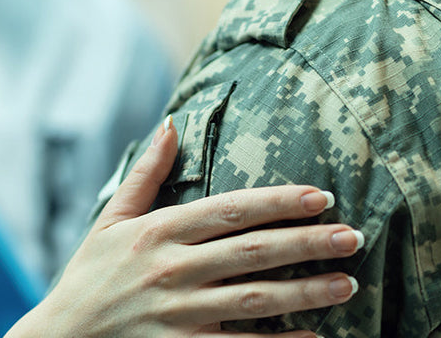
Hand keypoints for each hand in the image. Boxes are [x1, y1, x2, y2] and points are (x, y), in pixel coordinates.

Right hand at [6, 117, 362, 337]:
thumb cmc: (88, 277)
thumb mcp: (110, 220)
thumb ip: (146, 175)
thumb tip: (170, 125)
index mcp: (157, 232)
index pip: (229, 210)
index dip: (277, 203)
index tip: (319, 197)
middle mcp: (170, 269)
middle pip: (252, 252)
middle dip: (307, 242)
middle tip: (352, 236)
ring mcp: (177, 314)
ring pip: (255, 300)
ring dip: (306, 291)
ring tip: (347, 282)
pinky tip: (313, 336)